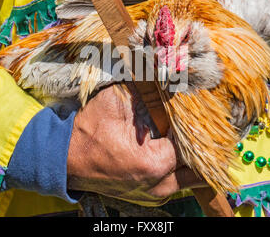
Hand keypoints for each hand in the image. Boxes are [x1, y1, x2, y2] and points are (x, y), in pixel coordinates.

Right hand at [67, 84, 206, 205]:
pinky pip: (180, 181)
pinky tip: (182, 148)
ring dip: (196, 157)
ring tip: (195, 135)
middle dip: (201, 143)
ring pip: (193, 177)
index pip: (192, 142)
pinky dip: (185, 166)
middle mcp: (159, 185)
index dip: (196, 123)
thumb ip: (147, 88)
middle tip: (202, 122)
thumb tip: (172, 74)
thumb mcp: (117, 101)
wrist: (67, 158)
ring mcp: (155, 194)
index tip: (198, 107)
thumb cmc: (89, 130)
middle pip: (199, 165)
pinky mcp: (151, 194)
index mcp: (153, 163)